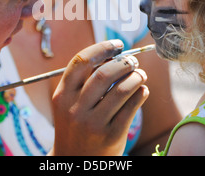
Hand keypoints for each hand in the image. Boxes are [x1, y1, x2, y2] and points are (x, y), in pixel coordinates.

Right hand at [50, 40, 148, 155]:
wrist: (74, 160)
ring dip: (136, 77)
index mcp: (62, 96)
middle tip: (133, 61)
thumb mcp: (69, 103)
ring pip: (121, 89)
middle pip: (104, 73)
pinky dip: (141, 93)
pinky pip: (131, 107)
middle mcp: (75, 109)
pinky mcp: (111, 135)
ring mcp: (93, 124)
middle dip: (123, 62)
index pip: (81, 61)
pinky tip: (142, 91)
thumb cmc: (76, 125)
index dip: (101, 48)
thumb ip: (84, 80)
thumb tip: (113, 54)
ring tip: (140, 75)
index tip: (117, 44)